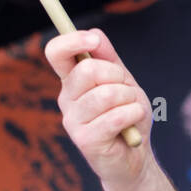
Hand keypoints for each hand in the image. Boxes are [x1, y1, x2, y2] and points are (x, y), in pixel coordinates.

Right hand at [43, 28, 153, 190]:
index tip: (93, 41)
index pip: (56, 53)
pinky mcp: (84, 140)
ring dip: (129, 99)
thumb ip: (109, 59)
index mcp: (72, 81)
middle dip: (118, 76)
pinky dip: (133, 114)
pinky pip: (115, 116)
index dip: (72, 41)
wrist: (135, 156)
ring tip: (132, 110)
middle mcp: (66, 99)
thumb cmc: (128, 117)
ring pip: (105, 94)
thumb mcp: (123, 82)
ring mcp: (72, 120)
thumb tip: (94, 33)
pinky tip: (134, 122)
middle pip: (87, 70)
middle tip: (127, 92)